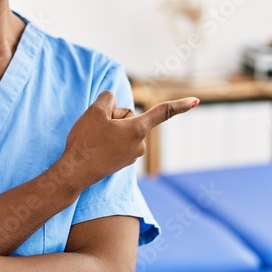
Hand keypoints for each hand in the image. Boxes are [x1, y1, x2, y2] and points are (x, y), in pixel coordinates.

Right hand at [58, 91, 197, 188]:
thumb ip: (108, 98)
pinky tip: (95, 147)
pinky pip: (116, 141)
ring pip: (122, 129)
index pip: (163, 112)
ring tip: (93, 140)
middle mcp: (140, 144)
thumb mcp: (95, 111)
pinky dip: (106, 140)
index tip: (197, 101)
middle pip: (129, 117)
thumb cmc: (86, 142)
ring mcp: (131, 155)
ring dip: (108, 129)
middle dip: (114, 117)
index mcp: (138, 130)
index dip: (180, 104)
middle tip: (96, 128)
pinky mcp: (121, 162)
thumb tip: (113, 102)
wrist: (74, 173)